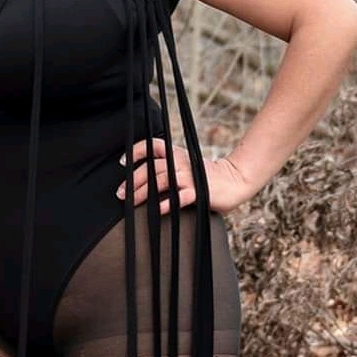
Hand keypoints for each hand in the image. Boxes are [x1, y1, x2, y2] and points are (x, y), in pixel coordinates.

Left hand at [116, 138, 256, 214]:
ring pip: (159, 181)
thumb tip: (146, 179)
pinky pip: (178, 198)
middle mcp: (181, 163)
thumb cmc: (207, 177)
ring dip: (143, 193)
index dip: (137, 151)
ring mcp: (189, 177)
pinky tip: (156, 210)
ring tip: (131, 203)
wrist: (235, 181)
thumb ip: (170, 169)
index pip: (154, 146)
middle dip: (133, 181)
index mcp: (178, 154)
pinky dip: (166, 204)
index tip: (123, 162)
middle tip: (121, 194)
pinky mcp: (198, 191)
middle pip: (151, 167)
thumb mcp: (187, 167)